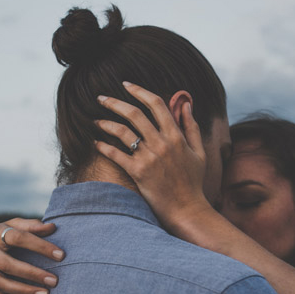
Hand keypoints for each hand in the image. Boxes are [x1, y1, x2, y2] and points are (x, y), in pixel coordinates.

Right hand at [0, 218, 64, 293]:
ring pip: (0, 283)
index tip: (61, 255)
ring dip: (23, 291)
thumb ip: (30, 226)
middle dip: (32, 273)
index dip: (40, 246)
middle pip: (7, 264)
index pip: (19, 237)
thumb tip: (52, 227)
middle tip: (54, 281)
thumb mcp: (8, 226)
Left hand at [94, 82, 211, 231]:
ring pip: (122, 132)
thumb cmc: (193, 182)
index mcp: (176, 136)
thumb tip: (186, 104)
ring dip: (106, 123)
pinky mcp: (138, 173)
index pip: (156, 104)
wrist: (187, 209)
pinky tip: (96, 142)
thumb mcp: (198, 152)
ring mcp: (149, 158)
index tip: (126, 84)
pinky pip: (116, 155)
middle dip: (115, 102)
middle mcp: (162, 143)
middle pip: (134, 113)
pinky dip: (103, 146)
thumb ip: (191, 126)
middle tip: (101, 97)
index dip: (139, 91)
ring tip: (96, 121)